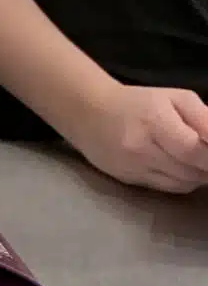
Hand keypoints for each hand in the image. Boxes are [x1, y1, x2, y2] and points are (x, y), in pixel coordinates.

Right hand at [66, 84, 207, 193]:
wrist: (89, 115)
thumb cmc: (136, 102)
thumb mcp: (175, 98)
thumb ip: (203, 117)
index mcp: (155, 122)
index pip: (194, 149)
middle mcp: (142, 150)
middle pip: (190, 170)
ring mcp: (134, 168)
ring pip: (181, 183)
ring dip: (199, 176)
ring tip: (202, 163)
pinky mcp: (129, 180)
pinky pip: (166, 188)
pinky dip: (183, 181)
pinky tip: (185, 169)